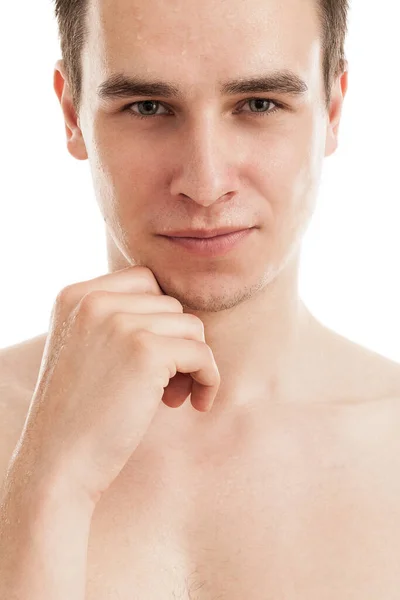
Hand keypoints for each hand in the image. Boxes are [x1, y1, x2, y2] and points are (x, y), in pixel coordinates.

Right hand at [12, 266, 219, 506]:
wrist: (58, 464)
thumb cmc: (78, 413)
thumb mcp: (85, 348)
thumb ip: (119, 320)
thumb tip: (183, 316)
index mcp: (76, 296)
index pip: (145, 281)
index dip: (160, 320)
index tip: (156, 357)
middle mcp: (94, 300)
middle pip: (170, 304)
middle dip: (176, 343)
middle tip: (167, 386)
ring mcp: (119, 322)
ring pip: (190, 326)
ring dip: (192, 362)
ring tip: (172, 397)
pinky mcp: (145, 351)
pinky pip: (202, 353)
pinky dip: (209, 379)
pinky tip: (196, 404)